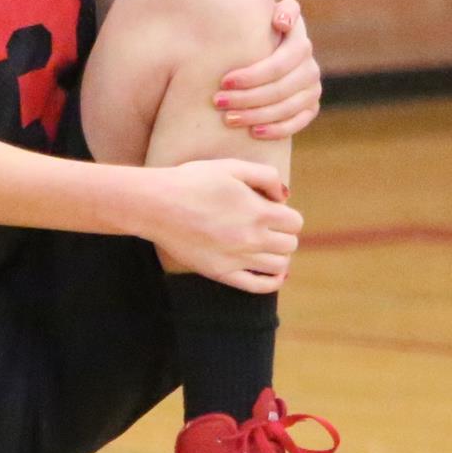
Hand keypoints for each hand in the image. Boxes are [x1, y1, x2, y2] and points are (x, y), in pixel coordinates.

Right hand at [139, 159, 303, 292]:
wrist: (156, 204)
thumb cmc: (192, 181)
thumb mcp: (231, 166)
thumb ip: (265, 176)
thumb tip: (285, 197)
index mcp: (257, 211)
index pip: (295, 222)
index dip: (287, 215)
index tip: (273, 210)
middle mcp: (251, 238)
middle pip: (290, 244)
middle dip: (284, 234)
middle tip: (268, 227)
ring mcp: (236, 258)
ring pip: (280, 265)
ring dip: (279, 255)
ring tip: (265, 245)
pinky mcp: (221, 273)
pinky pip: (259, 286)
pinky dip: (273, 281)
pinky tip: (273, 272)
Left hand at [213, 0, 321, 138]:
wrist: (267, 49)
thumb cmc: (256, 31)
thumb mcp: (262, 14)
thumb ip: (277, 11)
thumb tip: (281, 22)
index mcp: (300, 43)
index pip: (279, 64)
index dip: (252, 75)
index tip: (224, 81)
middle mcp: (311, 67)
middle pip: (280, 89)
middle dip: (247, 98)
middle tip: (219, 102)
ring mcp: (312, 89)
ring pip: (286, 108)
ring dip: (256, 116)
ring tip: (229, 119)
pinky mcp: (311, 108)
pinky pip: (297, 123)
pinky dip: (276, 130)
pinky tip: (254, 133)